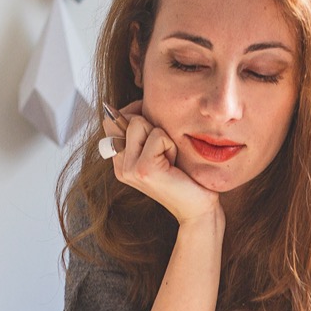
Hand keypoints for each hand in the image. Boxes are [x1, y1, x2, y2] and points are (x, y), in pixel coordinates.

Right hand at [106, 102, 218, 225]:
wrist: (198, 207)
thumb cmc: (184, 175)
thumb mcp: (159, 148)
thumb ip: (143, 129)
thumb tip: (138, 103)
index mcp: (120, 160)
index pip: (112, 119)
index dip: (134, 113)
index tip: (154, 128)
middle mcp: (119, 165)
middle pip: (127, 117)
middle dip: (152, 126)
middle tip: (164, 153)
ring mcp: (128, 169)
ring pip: (140, 123)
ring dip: (162, 136)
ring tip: (169, 159)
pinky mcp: (143, 170)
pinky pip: (158, 136)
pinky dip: (171, 146)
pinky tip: (174, 165)